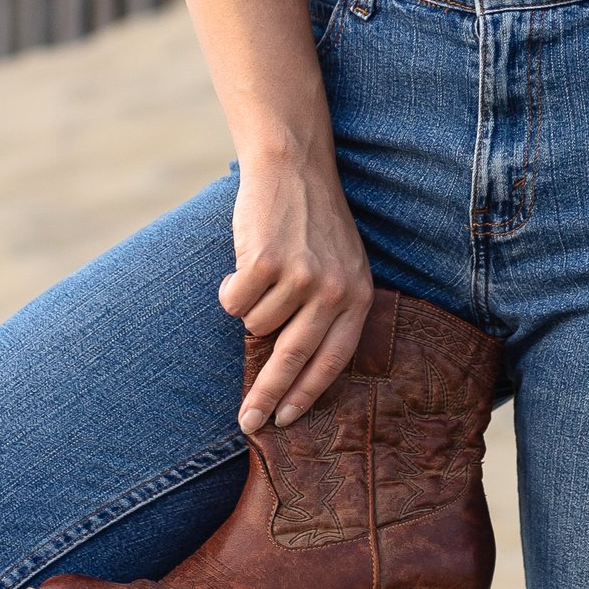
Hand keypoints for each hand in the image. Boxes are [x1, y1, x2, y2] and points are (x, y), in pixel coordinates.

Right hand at [219, 146, 372, 434]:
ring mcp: (301, 277)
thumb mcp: (339, 264)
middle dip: (267, 395)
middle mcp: (333, 291)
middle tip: (248, 423)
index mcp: (357, 295)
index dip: (307, 394)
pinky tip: (244, 262)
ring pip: (256, 326)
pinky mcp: (266, 264)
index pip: (333, 361)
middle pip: (293, 359)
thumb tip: (293, 372)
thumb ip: (328, 310)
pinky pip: (234, 303)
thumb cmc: (310, 221)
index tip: (285, 420)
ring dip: (249, 307)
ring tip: (260, 274)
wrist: (293, 165)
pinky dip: (230, 288)